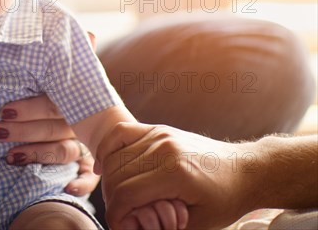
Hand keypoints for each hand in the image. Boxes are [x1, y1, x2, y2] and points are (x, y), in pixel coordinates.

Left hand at [0, 94, 99, 195]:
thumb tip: (5, 105)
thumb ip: (37, 103)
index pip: (51, 105)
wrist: (77, 135)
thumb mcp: (45, 104)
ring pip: (63, 150)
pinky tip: (67, 188)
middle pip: (52, 129)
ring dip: (37, 153)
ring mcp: (85, 147)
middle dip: (22, 131)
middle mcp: (77, 126)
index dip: (28, 109)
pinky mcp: (89, 167)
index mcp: (68, 105)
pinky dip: (81, 184)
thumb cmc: (43, 115)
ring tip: (12, 157)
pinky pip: (89, 177)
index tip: (5, 112)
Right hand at [95, 122, 257, 228]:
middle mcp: (163, 148)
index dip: (116, 215)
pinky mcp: (158, 129)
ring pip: (114, 156)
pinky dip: (106, 149)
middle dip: (111, 199)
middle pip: (116, 174)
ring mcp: (160, 134)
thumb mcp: (197, 223)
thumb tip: (131, 226)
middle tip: (120, 214)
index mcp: (174, 173)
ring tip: (116, 196)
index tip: (119, 226)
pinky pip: (120, 134)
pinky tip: (104, 165)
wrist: (246, 169)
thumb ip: (162, 227)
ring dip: (109, 179)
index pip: (126, 194)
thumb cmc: (225, 199)